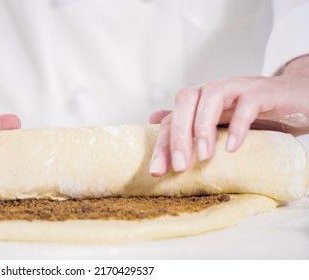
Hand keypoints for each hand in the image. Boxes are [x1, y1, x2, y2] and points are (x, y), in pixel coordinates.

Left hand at [149, 55, 308, 175]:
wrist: (297, 99)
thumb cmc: (255, 114)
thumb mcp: (220, 123)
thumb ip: (190, 123)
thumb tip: (154, 120)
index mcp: (200, 101)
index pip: (172, 119)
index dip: (162, 144)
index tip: (157, 171)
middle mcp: (214, 91)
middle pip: (185, 102)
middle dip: (178, 136)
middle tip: (180, 167)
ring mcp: (238, 88)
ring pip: (211, 97)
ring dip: (203, 128)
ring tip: (204, 156)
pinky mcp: (263, 92)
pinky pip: (247, 104)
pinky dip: (238, 125)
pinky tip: (233, 148)